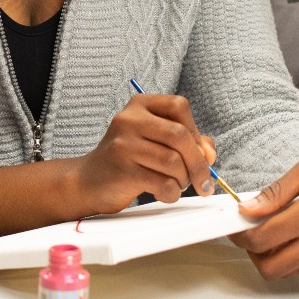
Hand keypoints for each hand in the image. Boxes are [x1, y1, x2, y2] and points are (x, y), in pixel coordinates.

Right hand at [71, 92, 217, 215]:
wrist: (89, 181)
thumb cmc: (129, 160)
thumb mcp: (155, 141)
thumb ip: (188, 141)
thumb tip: (209, 154)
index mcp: (139, 105)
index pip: (179, 106)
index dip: (196, 131)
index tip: (201, 153)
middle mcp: (129, 119)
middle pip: (180, 136)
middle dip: (198, 163)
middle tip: (203, 182)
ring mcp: (123, 144)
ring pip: (174, 161)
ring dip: (184, 180)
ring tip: (176, 185)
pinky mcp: (122, 170)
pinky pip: (162, 183)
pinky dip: (172, 193)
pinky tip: (164, 193)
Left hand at [231, 139, 298, 278]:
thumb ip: (274, 194)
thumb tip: (246, 210)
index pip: (263, 239)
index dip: (241, 236)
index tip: (235, 226)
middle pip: (272, 267)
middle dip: (253, 254)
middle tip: (250, 233)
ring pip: (290, 271)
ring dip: (274, 257)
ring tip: (273, 230)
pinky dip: (294, 256)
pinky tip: (295, 234)